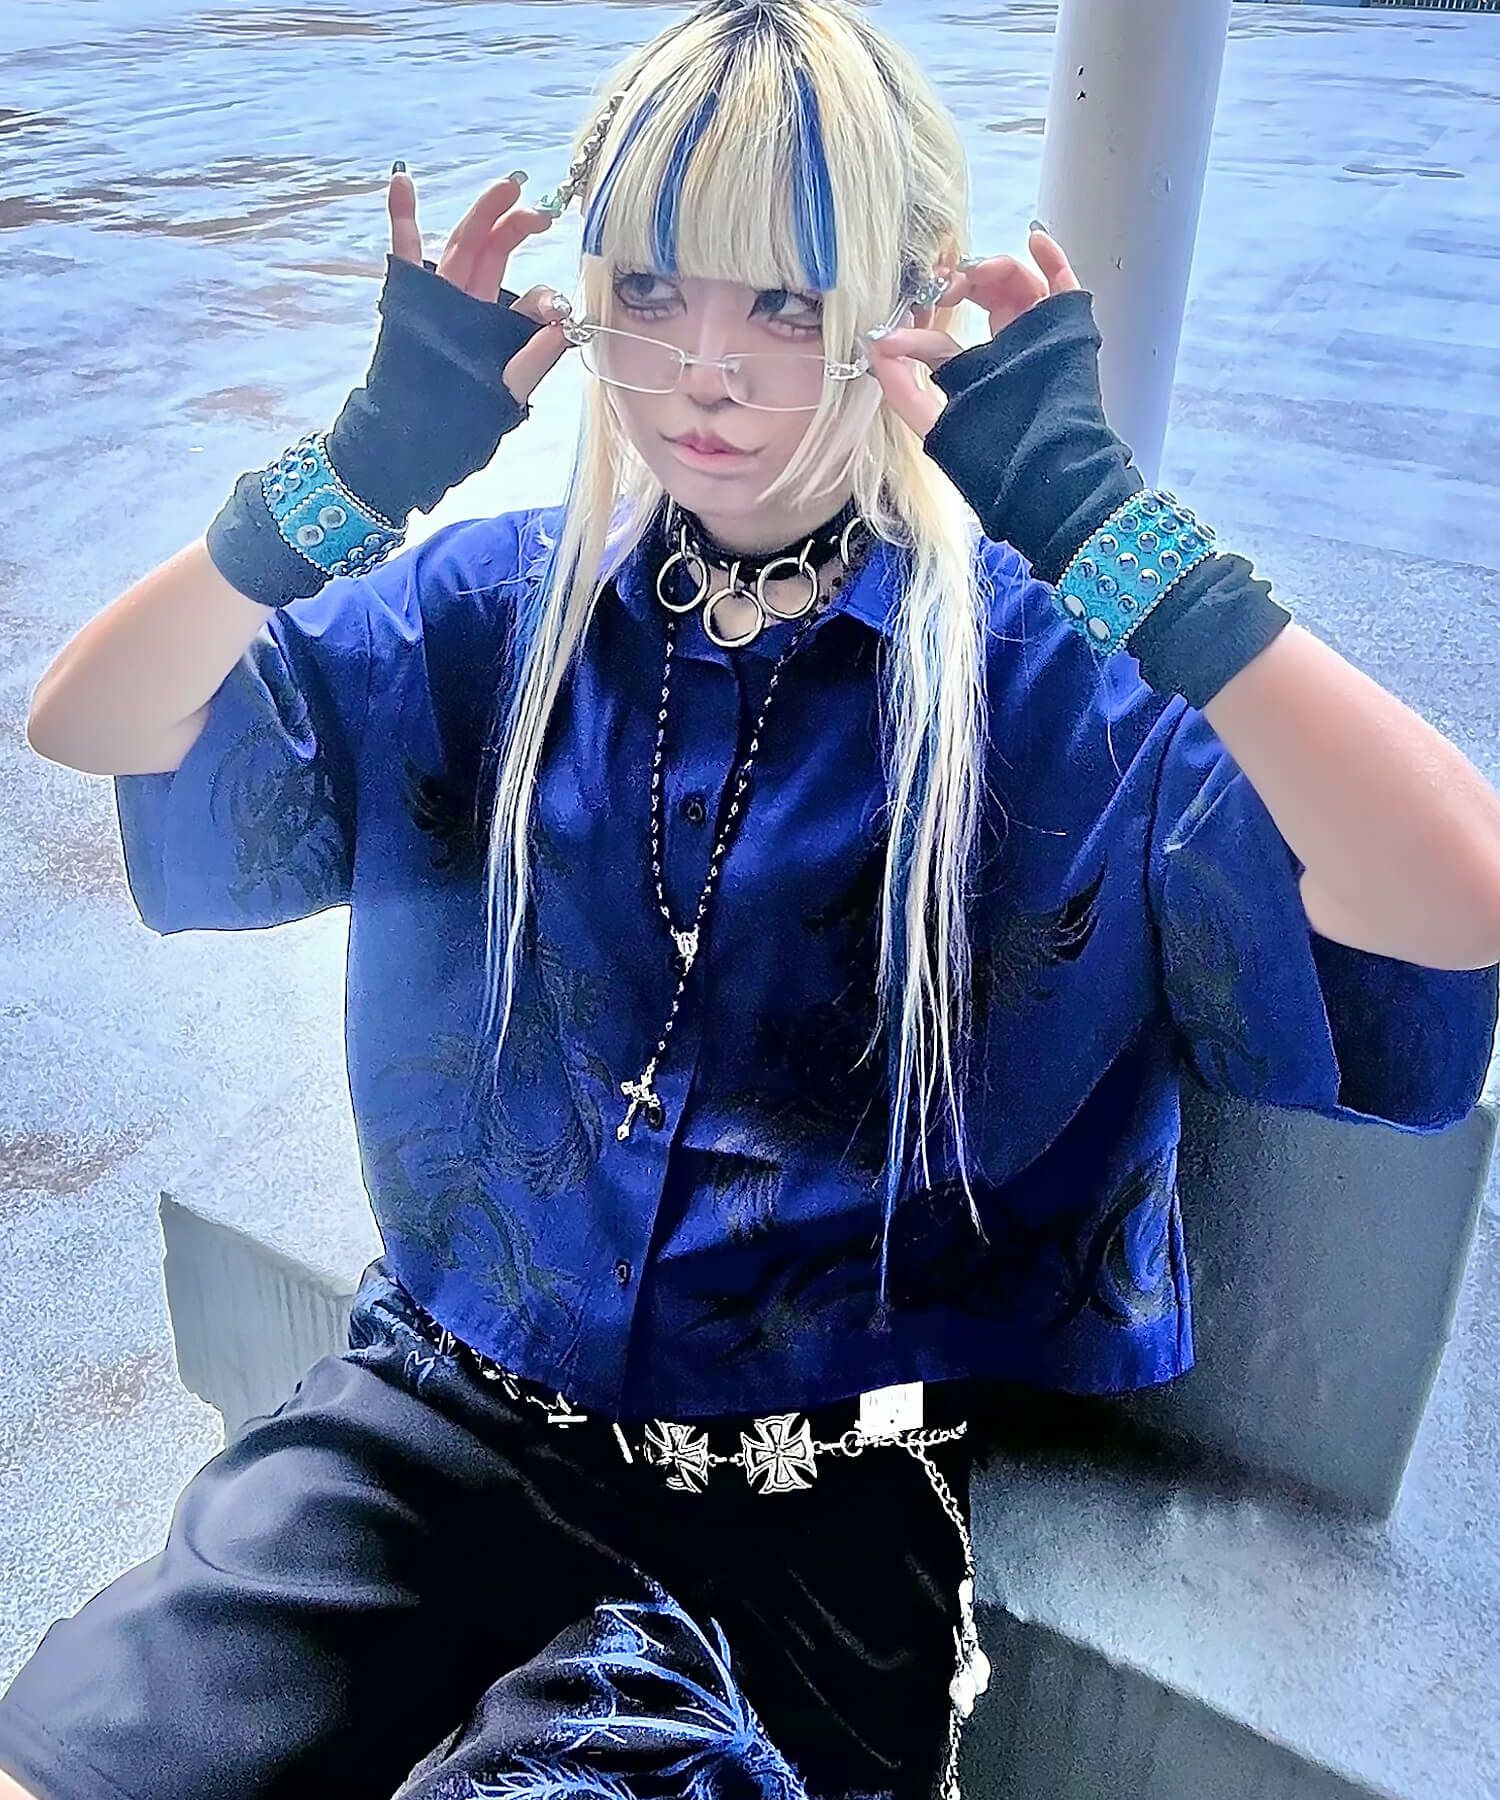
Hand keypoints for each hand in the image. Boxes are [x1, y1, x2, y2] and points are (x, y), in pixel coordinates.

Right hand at [326, 166, 575, 522]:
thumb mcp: (508, 390)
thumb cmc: (462, 417)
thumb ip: (534, 361)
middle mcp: (475, 303)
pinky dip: (402, 215)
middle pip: (499, 253)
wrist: (414, 435)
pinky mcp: (409, 295)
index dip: (545, 297)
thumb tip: (566, 329)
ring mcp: (442, 295)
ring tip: (504, 185)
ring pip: (463, 243)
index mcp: (501, 325)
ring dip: (482, 212)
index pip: (530, 297)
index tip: (556, 306)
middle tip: (540, 210)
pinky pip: (406, 249)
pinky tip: (403, 180)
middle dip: (519, 227)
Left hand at [866, 226, 1081, 435]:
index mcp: (979, 369)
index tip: (908, 307)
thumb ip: (900, 388)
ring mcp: (1040, 336)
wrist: (1037, 469)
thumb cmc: (987, 454)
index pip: (947, 334)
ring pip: (1019, 284)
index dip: (925, 319)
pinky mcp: (1067, 329)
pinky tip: (1034, 238)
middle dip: (960, 281)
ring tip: (974, 271)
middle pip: (986, 297)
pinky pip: (1063, 283)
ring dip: (993, 267)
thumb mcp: (931, 420)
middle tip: (942, 283)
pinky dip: (1051, 256)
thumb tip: (874, 344)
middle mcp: (1010, 349)